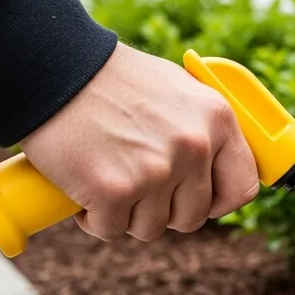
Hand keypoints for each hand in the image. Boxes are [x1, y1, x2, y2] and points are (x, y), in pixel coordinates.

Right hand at [21, 44, 259, 241]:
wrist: (52, 66)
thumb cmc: (110, 79)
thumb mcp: (177, 90)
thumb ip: (202, 128)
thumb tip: (215, 169)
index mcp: (217, 120)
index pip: (242, 187)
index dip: (218, 203)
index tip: (195, 201)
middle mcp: (194, 147)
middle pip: (192, 216)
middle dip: (162, 211)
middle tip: (135, 187)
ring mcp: (156, 171)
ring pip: (151, 228)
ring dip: (126, 214)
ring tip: (106, 179)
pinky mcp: (115, 190)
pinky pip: (111, 229)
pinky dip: (94, 218)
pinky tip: (84, 190)